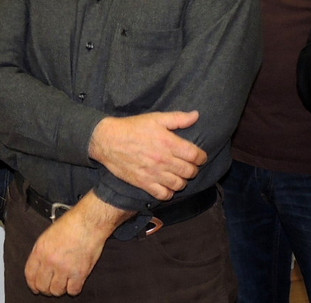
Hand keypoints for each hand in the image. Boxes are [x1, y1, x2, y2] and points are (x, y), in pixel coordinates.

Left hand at [24, 192, 131, 295]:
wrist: (90, 221)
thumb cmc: (72, 223)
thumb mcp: (48, 234)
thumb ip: (41, 251)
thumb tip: (38, 267)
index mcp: (41, 250)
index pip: (30, 275)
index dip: (32, 284)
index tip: (35, 287)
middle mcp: (50, 261)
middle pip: (42, 286)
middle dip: (45, 289)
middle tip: (51, 286)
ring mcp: (65, 268)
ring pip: (56, 291)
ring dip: (60, 289)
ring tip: (64, 282)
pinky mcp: (80, 272)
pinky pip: (73, 291)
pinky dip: (74, 288)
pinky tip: (74, 281)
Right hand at [88, 111, 207, 199]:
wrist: (108, 141)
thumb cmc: (133, 127)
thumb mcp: (156, 118)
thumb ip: (178, 118)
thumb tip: (196, 115)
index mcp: (169, 143)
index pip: (195, 155)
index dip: (201, 157)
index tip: (200, 156)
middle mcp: (163, 160)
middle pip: (189, 171)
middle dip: (193, 169)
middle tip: (190, 165)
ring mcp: (154, 174)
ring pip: (179, 185)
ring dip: (183, 181)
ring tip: (180, 175)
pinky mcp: (144, 183)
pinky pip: (164, 194)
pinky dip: (169, 192)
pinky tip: (168, 185)